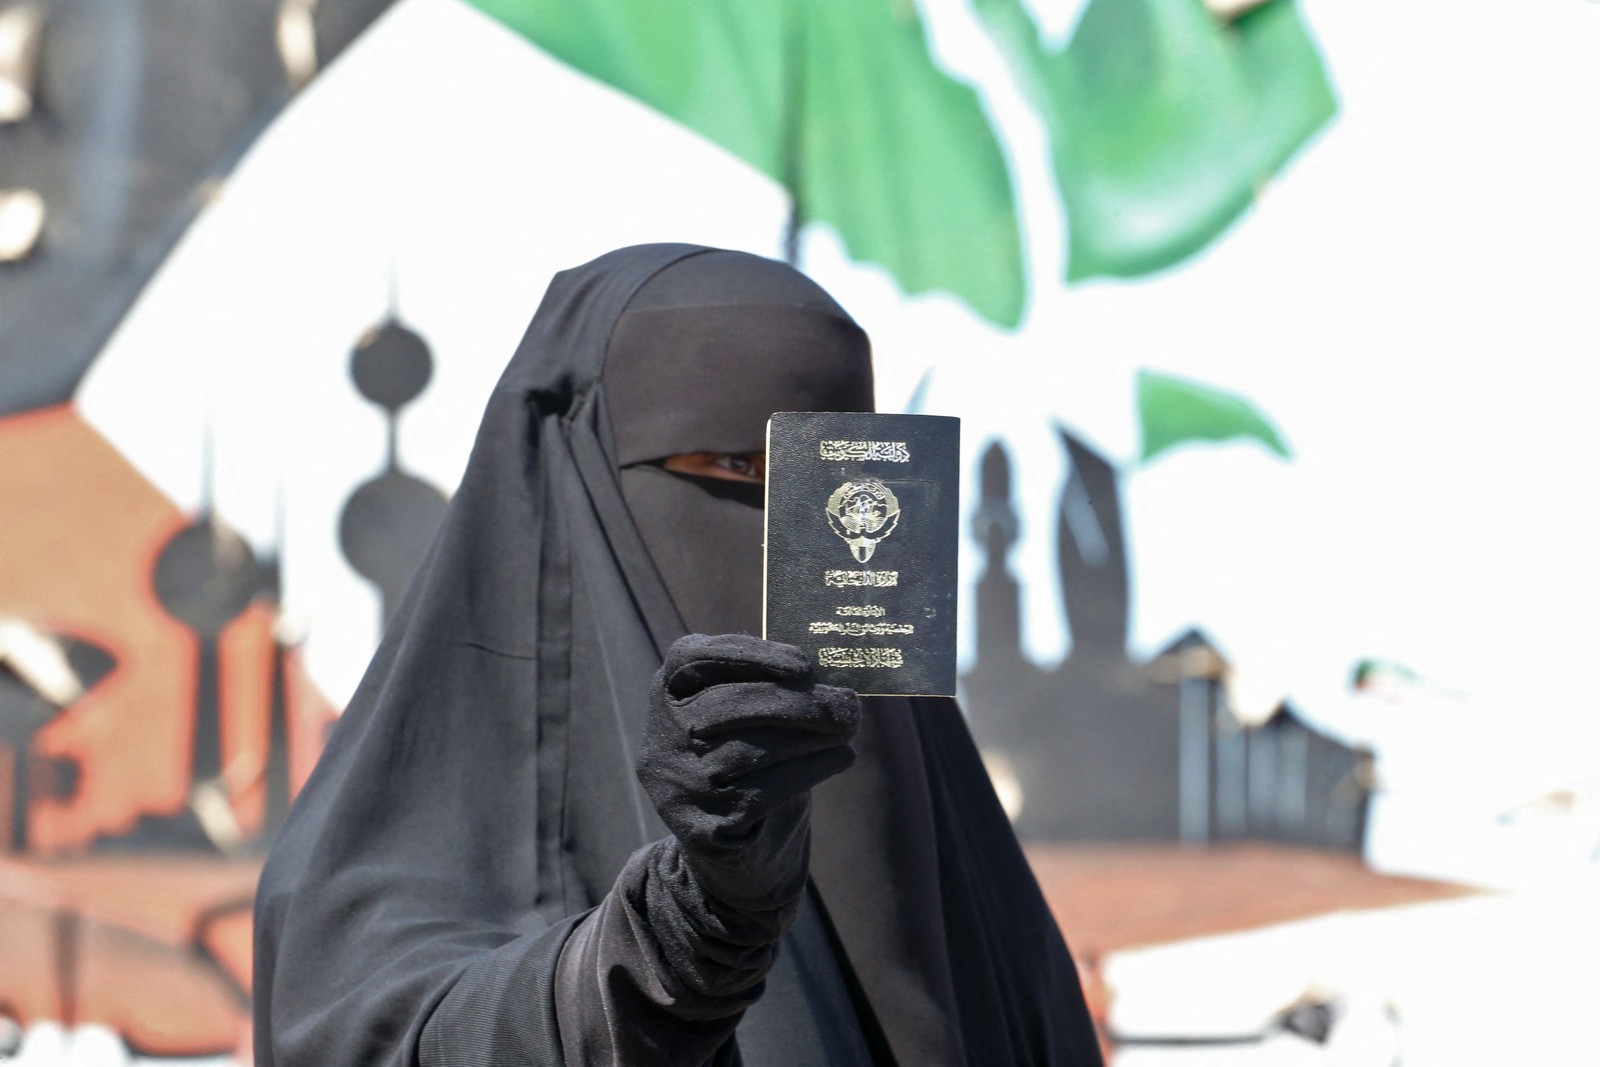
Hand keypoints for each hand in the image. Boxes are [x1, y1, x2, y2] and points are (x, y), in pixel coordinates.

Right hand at [636, 634, 859, 911]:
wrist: (734, 846)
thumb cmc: (749, 760)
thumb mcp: (748, 715)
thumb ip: (770, 686)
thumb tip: (828, 666)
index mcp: (667, 692)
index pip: (691, 657)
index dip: (747, 655)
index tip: (803, 664)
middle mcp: (662, 736)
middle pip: (725, 706)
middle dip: (795, 701)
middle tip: (848, 704)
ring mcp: (677, 784)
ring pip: (746, 751)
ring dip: (808, 736)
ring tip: (847, 727)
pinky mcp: (702, 827)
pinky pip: (762, 792)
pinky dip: (809, 769)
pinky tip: (841, 758)